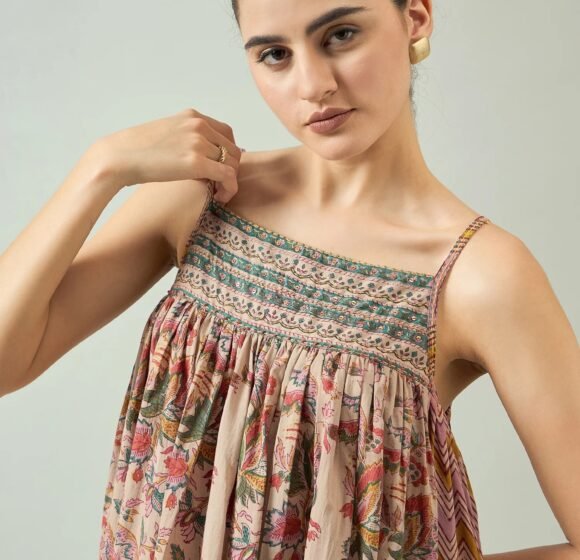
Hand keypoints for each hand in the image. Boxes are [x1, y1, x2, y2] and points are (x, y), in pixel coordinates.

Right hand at [93, 107, 242, 202]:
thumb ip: (187, 139)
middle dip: (230, 169)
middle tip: (219, 185)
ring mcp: (198, 143)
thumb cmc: (137, 151)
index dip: (227, 153)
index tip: (220, 168)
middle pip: (232, 150)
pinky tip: (219, 198)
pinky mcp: (196, 163)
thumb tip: (201, 156)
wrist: (119, 157)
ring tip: (217, 193)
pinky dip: (229, 189)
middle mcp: (198, 125)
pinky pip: (228, 177)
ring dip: (229, 181)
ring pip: (233, 164)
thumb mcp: (167, 134)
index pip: (226, 133)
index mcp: (192, 116)